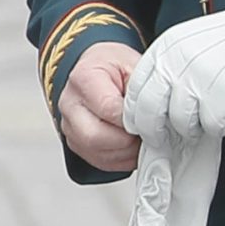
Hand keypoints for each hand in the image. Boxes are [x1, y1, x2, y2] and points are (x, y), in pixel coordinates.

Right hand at [59, 43, 140, 171]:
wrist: (98, 68)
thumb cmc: (115, 66)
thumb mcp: (133, 64)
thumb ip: (142, 89)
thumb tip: (155, 116)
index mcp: (83, 79)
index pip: (108, 109)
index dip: (133, 119)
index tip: (150, 117)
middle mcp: (70, 104)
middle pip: (95, 137)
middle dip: (128, 140)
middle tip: (146, 131)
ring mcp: (69, 126)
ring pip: (99, 153)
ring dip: (127, 151)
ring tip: (140, 135)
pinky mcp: (76, 143)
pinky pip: (101, 162)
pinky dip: (122, 158)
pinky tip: (132, 143)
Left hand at [123, 0, 224, 143]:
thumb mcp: (186, 42)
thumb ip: (166, 66)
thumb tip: (152, 99)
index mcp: (163, 50)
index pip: (135, 89)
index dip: (134, 112)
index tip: (138, 124)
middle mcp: (174, 64)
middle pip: (149, 110)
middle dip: (152, 130)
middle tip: (159, 138)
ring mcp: (196, 81)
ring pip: (178, 122)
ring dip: (187, 130)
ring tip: (198, 126)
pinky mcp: (220, 97)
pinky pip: (208, 126)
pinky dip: (213, 128)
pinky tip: (219, 120)